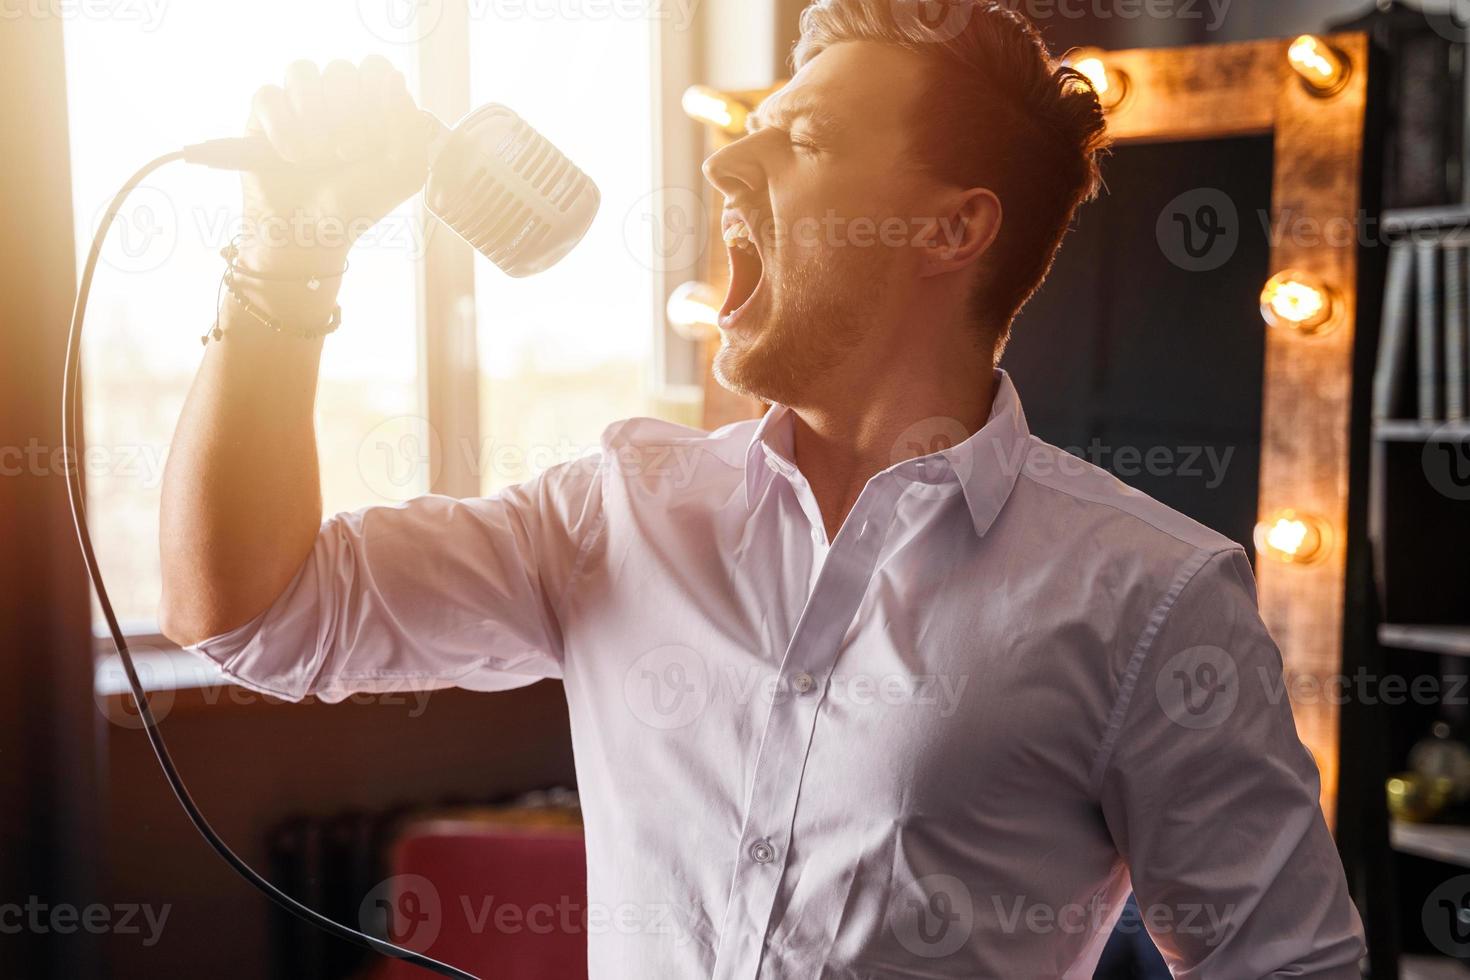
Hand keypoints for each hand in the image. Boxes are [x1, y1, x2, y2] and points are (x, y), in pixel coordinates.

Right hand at [239, 56, 431, 276]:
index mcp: (372, 106)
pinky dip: (281, 126)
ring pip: (301, 71)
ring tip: (315, 156)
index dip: (376, 94)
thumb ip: (410, 125)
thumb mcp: (403, 173)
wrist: (311, 231)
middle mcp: (335, 98)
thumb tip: (394, 79)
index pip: (375, 67)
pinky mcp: (263, 115)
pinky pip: (268, 94)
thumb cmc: (359, 203)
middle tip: (347, 155)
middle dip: (347, 115)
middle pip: (340, 69)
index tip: (378, 134)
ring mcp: (297, 103)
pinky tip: (289, 156)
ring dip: (312, 116)